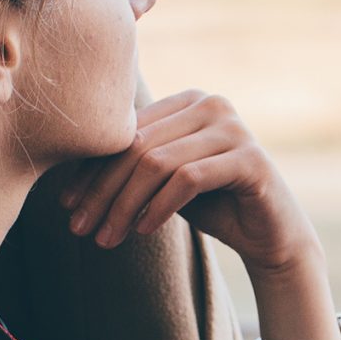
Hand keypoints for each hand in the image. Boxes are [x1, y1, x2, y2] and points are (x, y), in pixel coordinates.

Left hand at [51, 91, 316, 272]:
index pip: (126, 132)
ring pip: (158, 163)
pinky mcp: (250, 158)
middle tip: (80, 228)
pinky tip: (143, 231)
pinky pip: (188, 180)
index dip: (92, 169)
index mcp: (187, 101)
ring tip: (107, 238)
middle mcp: (211, 103)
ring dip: (124, 206)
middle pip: (138, 146)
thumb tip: (68, 180)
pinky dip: (159, 207)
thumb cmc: (214, 206)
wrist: (272, 236)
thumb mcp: (164, 183)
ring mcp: (234, 128)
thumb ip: (133, 168)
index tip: (68, 205)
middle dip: (103, 191)